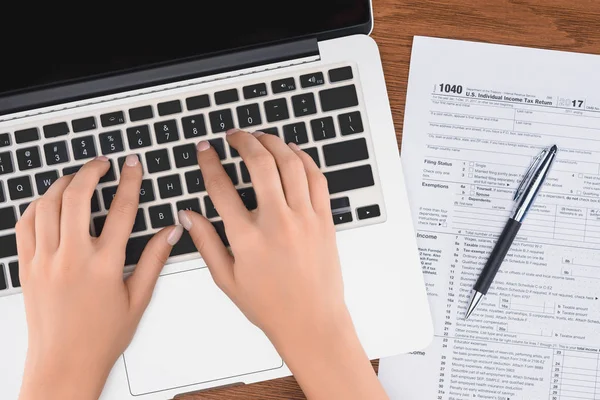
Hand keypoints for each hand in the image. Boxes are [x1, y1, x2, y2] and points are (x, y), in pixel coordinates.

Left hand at [16, 155, 182, 399]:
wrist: (63, 364)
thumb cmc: (101, 337)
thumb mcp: (138, 299)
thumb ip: (154, 260)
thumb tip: (170, 231)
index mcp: (104, 265)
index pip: (121, 210)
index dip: (129, 181)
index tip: (132, 165)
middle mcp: (72, 258)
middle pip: (77, 197)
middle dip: (91, 171)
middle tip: (102, 163)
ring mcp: (45, 261)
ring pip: (46, 206)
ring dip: (61, 184)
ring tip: (76, 177)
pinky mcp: (28, 268)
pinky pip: (25, 225)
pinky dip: (36, 206)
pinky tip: (47, 202)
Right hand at [179, 129, 387, 399]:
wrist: (311, 321)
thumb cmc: (270, 305)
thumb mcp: (227, 279)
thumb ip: (206, 243)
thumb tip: (188, 216)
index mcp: (247, 238)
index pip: (221, 187)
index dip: (209, 161)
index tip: (205, 149)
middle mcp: (276, 222)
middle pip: (259, 163)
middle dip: (243, 140)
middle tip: (234, 135)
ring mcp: (304, 218)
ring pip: (290, 164)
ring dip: (273, 143)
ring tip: (261, 137)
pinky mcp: (324, 220)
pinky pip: (317, 178)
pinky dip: (304, 158)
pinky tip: (293, 152)